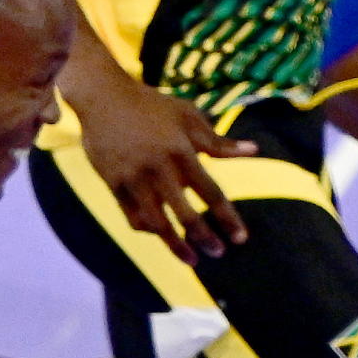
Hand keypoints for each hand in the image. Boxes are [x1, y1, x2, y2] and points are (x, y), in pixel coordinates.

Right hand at [76, 70, 249, 259]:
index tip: (240, 239)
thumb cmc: (151, 105)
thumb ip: (217, 141)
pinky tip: (161, 236)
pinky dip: (149, 230)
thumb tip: (253, 151)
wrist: (104, 98)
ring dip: (176, 245)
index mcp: (181, 151)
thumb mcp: (188, 116)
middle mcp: (159, 169)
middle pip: (185, 213)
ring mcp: (135, 179)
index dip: (227, 218)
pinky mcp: (115, 185)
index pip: (210, 192)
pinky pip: (134, 217)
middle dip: (204, 237)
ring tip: (192, 260)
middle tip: (219, 254)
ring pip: (158, 223)